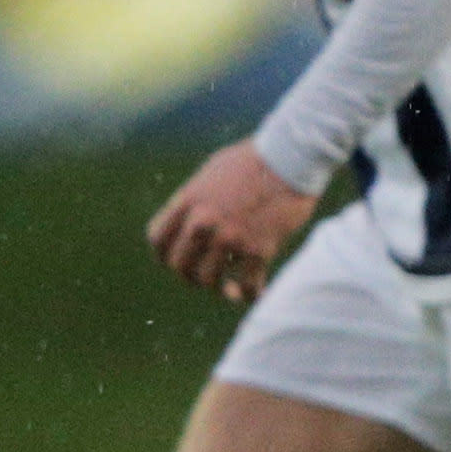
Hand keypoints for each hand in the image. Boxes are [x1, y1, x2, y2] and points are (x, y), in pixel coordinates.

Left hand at [146, 143, 319, 302]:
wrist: (292, 158)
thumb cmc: (256, 159)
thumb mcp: (214, 172)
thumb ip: (199, 198)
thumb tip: (195, 218)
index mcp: (189, 201)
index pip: (158, 239)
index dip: (164, 255)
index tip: (175, 261)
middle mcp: (203, 222)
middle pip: (179, 265)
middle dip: (189, 276)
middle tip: (202, 278)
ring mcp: (230, 237)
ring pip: (209, 279)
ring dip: (218, 287)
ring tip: (228, 288)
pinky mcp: (258, 249)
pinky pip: (246, 285)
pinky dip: (249, 293)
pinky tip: (254, 293)